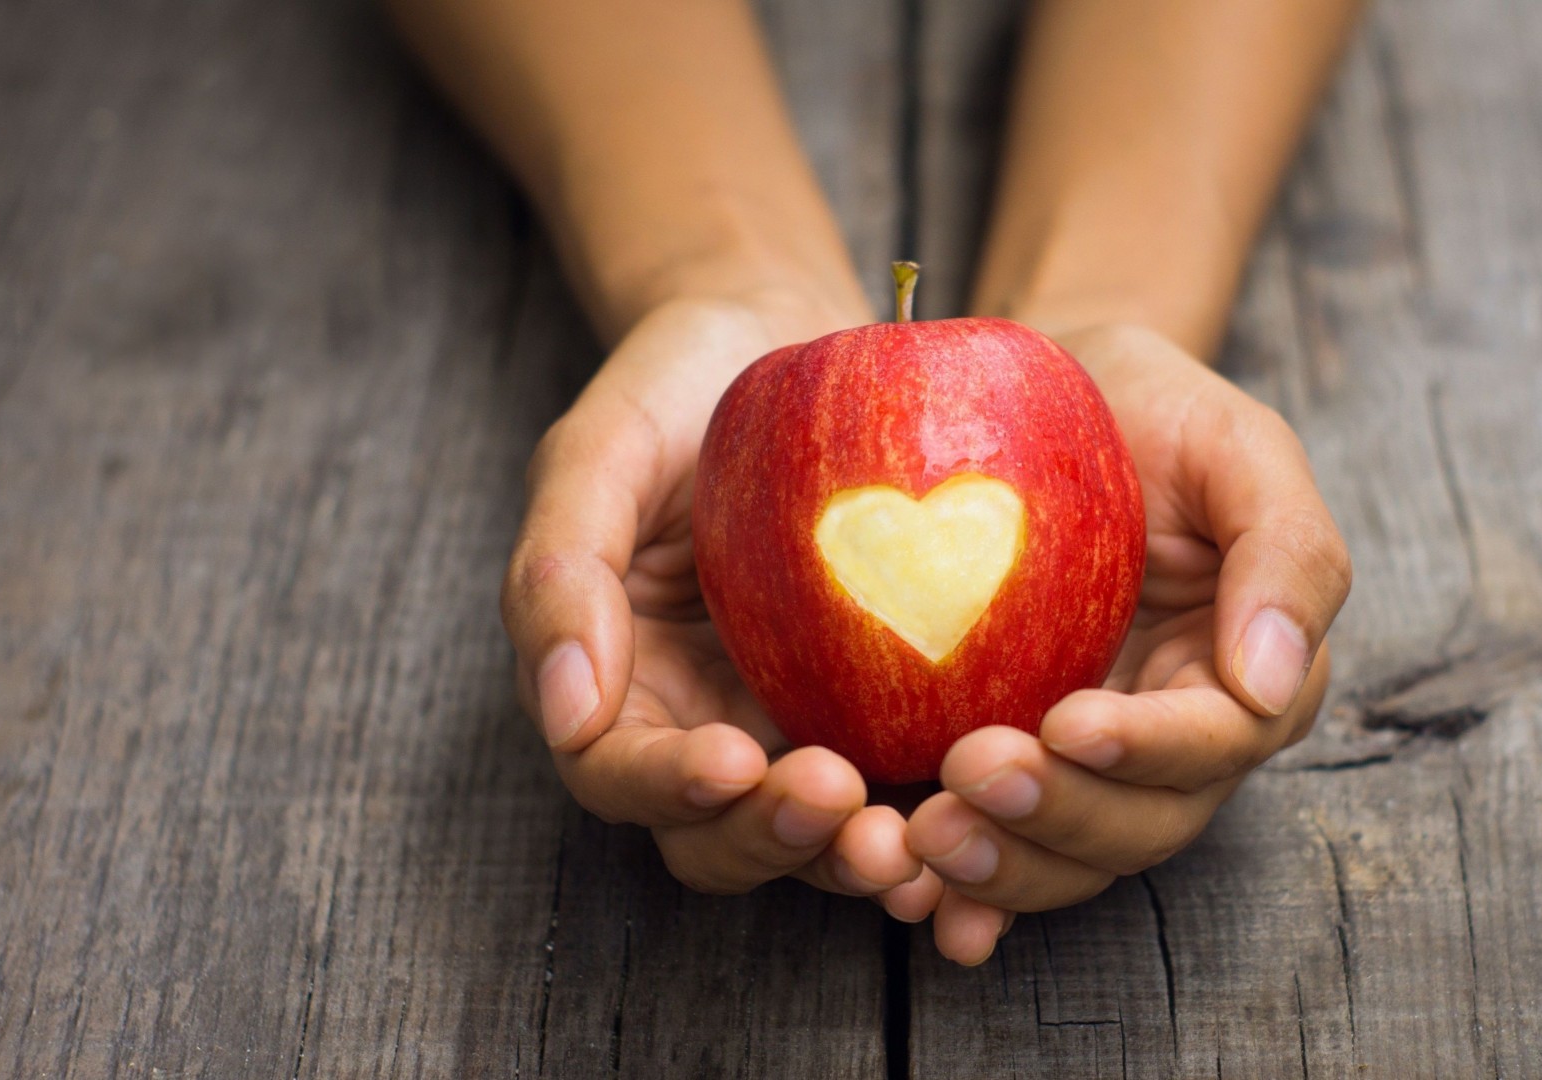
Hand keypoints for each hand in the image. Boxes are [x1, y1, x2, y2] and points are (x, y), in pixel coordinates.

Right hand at [500, 295, 928, 902]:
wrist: (784, 339)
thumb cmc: (674, 386)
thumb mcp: (596, 453)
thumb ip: (558, 573)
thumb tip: (565, 712)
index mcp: (617, 684)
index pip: (621, 774)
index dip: (668, 788)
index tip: (731, 761)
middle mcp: (702, 724)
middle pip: (717, 837)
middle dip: (769, 839)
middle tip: (836, 799)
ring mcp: (797, 722)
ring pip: (814, 834)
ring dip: (851, 852)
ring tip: (911, 835)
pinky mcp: (884, 708)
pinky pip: (906, 778)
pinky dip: (934, 810)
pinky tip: (983, 795)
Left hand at [901, 322, 1351, 963]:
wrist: (1028, 400)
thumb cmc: (1144, 408)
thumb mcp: (1235, 443)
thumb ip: (1286, 550)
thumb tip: (1272, 680)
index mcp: (1245, 675)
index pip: (1215, 741)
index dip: (1148, 748)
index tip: (1070, 724)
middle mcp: (1172, 743)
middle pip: (1137, 824)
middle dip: (1058, 817)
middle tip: (967, 775)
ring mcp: (1085, 768)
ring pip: (1065, 859)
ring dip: (1000, 868)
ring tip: (925, 840)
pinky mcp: (1008, 769)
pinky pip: (993, 847)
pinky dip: (957, 892)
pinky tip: (907, 895)